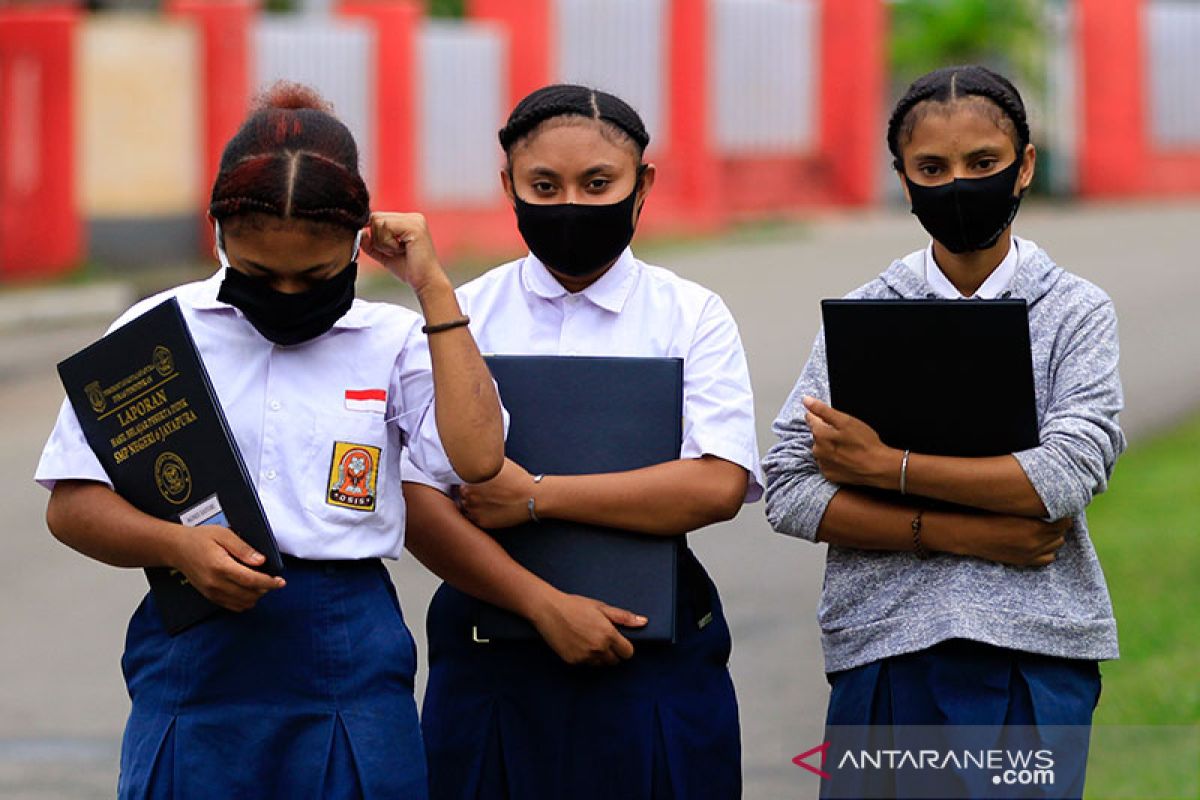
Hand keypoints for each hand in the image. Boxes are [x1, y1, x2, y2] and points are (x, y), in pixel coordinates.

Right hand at [168, 525, 284, 611]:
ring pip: (242, 603)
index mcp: (220, 566)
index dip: (269, 582)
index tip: (280, 582)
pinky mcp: (210, 596)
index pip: (251, 580)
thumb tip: (261, 561)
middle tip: (272, 579)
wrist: (176, 548)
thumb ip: (243, 548)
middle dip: (265, 589)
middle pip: (249, 594)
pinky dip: (245, 601)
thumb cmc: (200, 538)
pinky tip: (249, 590)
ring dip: (256, 596)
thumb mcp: (224, 534)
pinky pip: (232, 606)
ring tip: (260, 583)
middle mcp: (215, 583)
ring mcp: (211, 592)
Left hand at [360, 212, 448, 296]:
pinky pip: (386, 227)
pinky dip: (388, 243)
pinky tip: (403, 250)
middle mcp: (412, 217)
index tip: (388, 250)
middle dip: (378, 239)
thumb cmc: (409, 270)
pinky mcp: (414, 226)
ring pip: (379, 222)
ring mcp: (414, 219)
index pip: (378, 218)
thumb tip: (361, 232)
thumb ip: (371, 243)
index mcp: (408, 220)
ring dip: (383, 242)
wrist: (425, 282)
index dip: (375, 235)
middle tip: (395, 251)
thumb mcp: (384, 254)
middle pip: (376, 217)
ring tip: (399, 251)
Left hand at [458, 458, 538, 528]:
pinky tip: (490, 508)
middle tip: (483, 491)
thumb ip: (483, 461)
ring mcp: (474, 510)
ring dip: (472, 504)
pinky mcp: (482, 522)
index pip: (458, 480)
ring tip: (488, 500)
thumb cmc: (517, 478)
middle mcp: (468, 496)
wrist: (531, 497)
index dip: (467, 480)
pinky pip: (473, 518)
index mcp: (469, 479)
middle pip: (461, 494)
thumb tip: (478, 457)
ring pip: (466, 507)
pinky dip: (479, 514)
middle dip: (469, 492)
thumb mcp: (497, 462)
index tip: (475, 481)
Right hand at [528, 590, 646, 665]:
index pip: (628, 653)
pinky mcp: (573, 661)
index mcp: (608, 634)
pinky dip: (586, 657)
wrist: (548, 610)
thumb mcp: (601, 607)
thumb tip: (644, 622)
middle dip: (613, 652)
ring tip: (589, 639)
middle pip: (615, 661)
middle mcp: (598, 649)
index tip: (619, 641)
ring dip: (600, 656)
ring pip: (601, 664)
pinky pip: (586, 664)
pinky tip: (578, 643)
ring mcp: (585, 657)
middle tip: (603, 638)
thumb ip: (624, 617)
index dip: (625, 647)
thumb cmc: (575, 605)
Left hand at [804, 396, 898, 487]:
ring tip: (846, 447)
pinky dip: (833, 459)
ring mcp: (822, 463)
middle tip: (845, 435)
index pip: (811, 420)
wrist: (877, 467)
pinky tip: (844, 458)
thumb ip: (823, 410)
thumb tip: (806, 400)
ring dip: (829, 446)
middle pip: (817, 435)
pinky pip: (826, 463)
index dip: (820, 416)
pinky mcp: (829, 474)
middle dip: (827, 432)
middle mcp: (817, 450)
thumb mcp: (845, 421)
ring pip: (821, 449)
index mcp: (819, 434)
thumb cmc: (864, 442)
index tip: (831, 419)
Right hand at [954, 514, 1071, 566]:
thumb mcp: (1013, 508)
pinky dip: (1047, 550)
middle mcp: (1036, 543)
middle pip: (1061, 535)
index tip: (1060, 509)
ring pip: (1056, 546)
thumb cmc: (989, 515)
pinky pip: (1048, 559)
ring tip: (1045, 529)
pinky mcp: (1024, 561)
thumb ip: (1033, 508)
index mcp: (1035, 528)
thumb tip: (1048, 504)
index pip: (1064, 523)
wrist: (971, 534)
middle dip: (1059, 526)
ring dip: (1053, 538)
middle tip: (1051, 517)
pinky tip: (1040, 542)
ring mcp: (1030, 554)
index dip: (1064, 515)